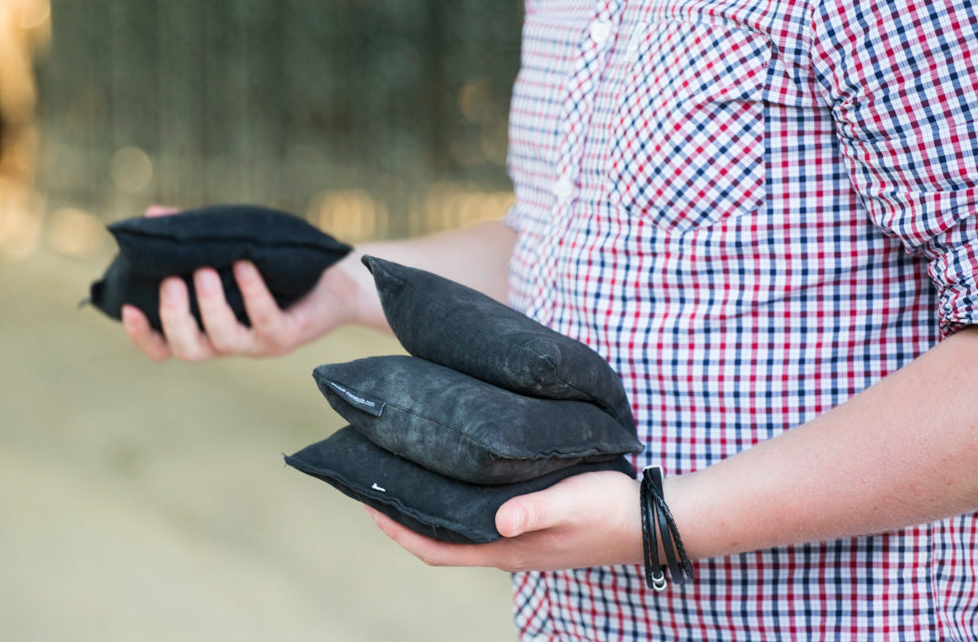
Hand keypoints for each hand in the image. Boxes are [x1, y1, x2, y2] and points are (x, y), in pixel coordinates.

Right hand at [121, 205, 369, 360]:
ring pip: (222, 340)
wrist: (333, 277)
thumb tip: (153, 214)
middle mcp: (228, 341)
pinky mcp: (285, 337)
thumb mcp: (228, 247)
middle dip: (174, 318)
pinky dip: (252, 292)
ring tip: (205, 270)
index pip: (164, 346)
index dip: (142, 335)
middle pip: (187, 349)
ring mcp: (256, 343)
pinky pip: (265, 320)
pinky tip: (245, 265)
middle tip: (172, 281)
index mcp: (206, 327)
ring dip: (210, 305)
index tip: (128, 307)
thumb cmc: (275, 265)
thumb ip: (192, 237)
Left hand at [365, 470, 642, 571]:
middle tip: (376, 479)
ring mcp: (520, 540)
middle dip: (404, 516)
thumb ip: (536, 510)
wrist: (654, 521)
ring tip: (408, 472)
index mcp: (507, 549)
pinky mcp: (534, 525)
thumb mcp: (574, 501)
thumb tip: (499, 522)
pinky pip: (481, 518)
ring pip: (459, 529)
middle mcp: (506, 548)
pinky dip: (459, 501)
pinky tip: (459, 476)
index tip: (367, 502)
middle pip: (439, 541)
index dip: (397, 530)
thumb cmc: (613, 510)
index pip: (436, 549)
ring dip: (430, 507)